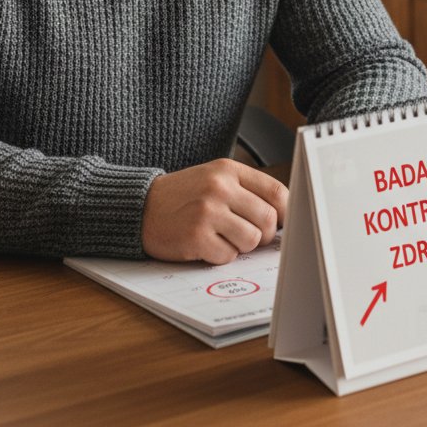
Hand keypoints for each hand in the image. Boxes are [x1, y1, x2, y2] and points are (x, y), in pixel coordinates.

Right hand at [141, 159, 287, 263]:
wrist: (140, 206)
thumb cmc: (184, 196)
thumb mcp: (214, 179)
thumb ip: (246, 191)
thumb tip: (284, 217)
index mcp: (228, 170)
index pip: (276, 191)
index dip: (286, 211)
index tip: (283, 223)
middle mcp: (219, 188)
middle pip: (267, 218)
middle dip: (263, 234)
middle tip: (248, 235)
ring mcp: (207, 212)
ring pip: (251, 240)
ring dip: (242, 246)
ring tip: (224, 238)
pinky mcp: (195, 236)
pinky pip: (227, 256)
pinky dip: (220, 255)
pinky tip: (206, 244)